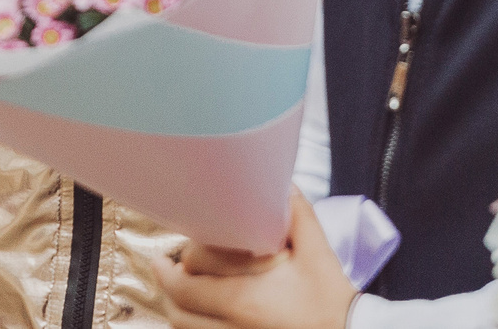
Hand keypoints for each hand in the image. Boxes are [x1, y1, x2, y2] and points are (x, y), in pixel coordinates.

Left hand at [157, 194, 355, 328]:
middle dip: (167, 289)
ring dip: (177, 312)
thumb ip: (296, 214)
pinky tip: (199, 317)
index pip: (185, 286)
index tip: (167, 255)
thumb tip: (282, 183)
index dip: (168, 270)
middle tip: (166, 269)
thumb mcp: (317, 251)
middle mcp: (232, 326)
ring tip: (178, 294)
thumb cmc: (331, 298)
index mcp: (242, 298)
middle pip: (178, 313)